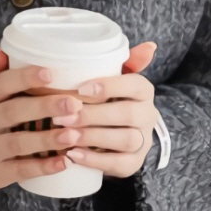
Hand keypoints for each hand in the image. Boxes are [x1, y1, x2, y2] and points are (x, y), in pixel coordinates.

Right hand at [0, 49, 86, 192]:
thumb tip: (4, 51)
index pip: (1, 85)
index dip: (24, 78)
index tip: (50, 73)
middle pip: (12, 112)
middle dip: (43, 107)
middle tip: (73, 104)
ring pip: (18, 143)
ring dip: (46, 139)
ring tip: (73, 134)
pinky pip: (20, 170)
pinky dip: (42, 167)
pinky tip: (64, 162)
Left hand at [49, 42, 159, 178]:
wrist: (114, 134)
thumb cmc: (106, 99)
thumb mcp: (111, 79)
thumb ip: (123, 61)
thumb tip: (149, 46)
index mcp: (144, 91)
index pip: (134, 84)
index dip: (109, 86)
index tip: (80, 89)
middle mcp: (148, 115)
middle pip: (128, 114)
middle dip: (92, 115)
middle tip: (61, 117)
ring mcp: (143, 141)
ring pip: (125, 140)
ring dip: (93, 137)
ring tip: (66, 136)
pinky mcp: (134, 163)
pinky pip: (120, 164)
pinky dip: (95, 160)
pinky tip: (73, 155)